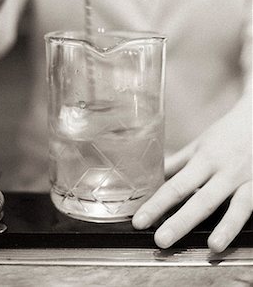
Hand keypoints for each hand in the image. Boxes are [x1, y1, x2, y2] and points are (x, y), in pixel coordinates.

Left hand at [132, 95, 251, 251]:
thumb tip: (153, 176)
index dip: (157, 204)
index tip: (139, 222)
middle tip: (161, 240)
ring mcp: (247, 180)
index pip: (176, 185)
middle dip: (181, 221)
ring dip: (226, 227)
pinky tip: (240, 238)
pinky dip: (245, 222)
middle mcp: (224, 171)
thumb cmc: (226, 134)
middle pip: (201, 199)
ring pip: (237, 206)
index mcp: (204, 159)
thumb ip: (179, 162)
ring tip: (213, 246)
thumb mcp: (200, 144)